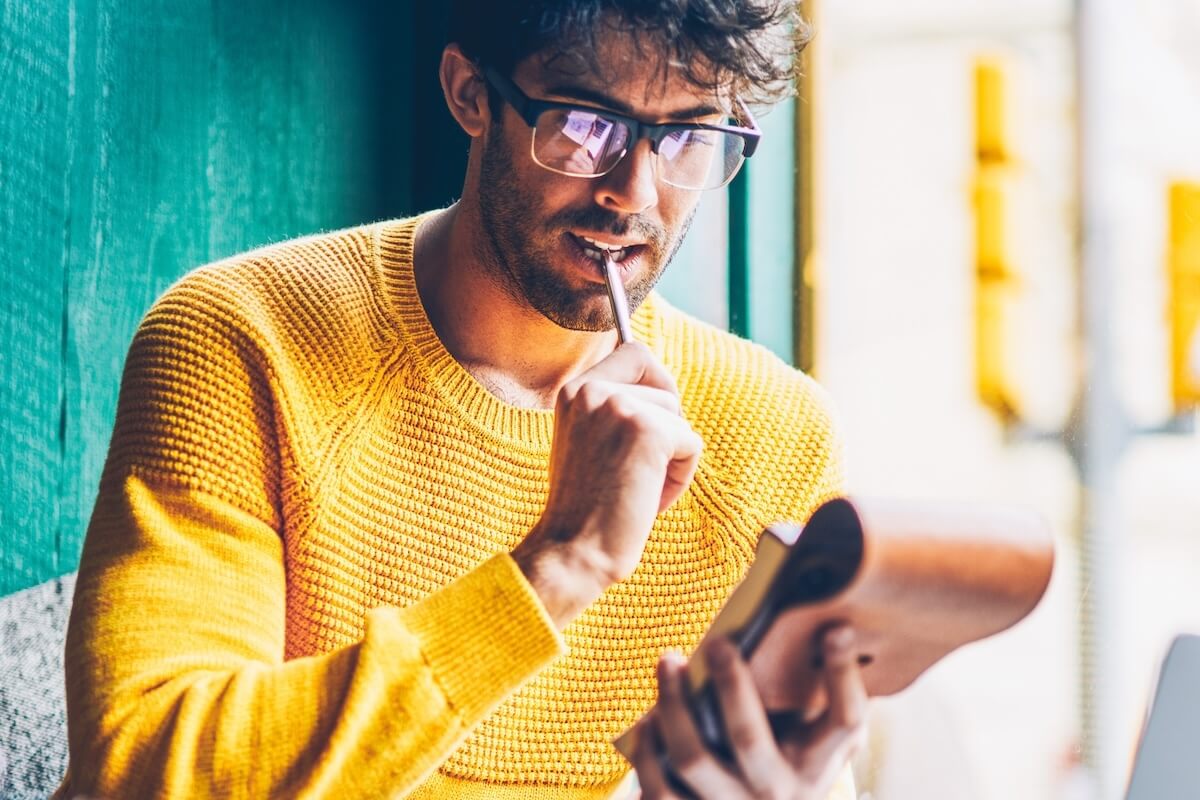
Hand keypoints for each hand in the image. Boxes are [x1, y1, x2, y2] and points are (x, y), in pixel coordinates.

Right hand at [512, 342, 702, 626]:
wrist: (572, 551)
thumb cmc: (585, 509)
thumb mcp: (587, 442)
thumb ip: (612, 411)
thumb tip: (662, 391)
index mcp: (574, 391)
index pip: (633, 350)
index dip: (656, 379)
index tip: (656, 414)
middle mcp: (592, 390)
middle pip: (665, 387)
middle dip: (665, 429)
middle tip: (638, 470)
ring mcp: (619, 408)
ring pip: (679, 418)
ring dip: (670, 458)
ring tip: (636, 488)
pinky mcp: (647, 431)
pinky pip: (691, 444)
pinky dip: (679, 478)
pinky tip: (647, 500)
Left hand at [634, 626, 867, 799]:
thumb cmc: (790, 768)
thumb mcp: (816, 742)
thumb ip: (820, 695)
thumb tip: (820, 619)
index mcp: (816, 766)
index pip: (845, 721)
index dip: (843, 674)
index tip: (836, 630)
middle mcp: (777, 791)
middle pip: (748, 736)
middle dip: (730, 683)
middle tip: (717, 641)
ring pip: (692, 759)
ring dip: (673, 707)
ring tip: (668, 663)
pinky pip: (659, 790)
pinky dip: (647, 753)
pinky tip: (648, 722)